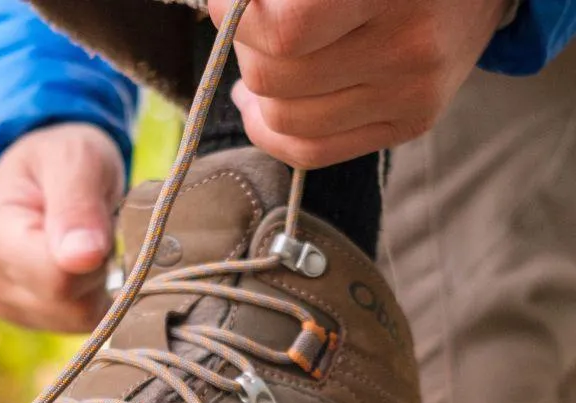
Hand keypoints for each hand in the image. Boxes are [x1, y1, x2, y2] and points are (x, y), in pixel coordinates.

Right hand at [0, 123, 123, 332]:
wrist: (37, 173)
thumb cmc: (58, 157)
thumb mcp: (75, 159)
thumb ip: (78, 205)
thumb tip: (82, 258)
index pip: (60, 279)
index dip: (95, 253)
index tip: (98, 217)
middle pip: (72, 303)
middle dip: (98, 266)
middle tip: (93, 226)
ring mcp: (4, 305)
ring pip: (79, 317)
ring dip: (98, 282)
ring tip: (83, 242)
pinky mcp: (26, 319)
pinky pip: (78, 322)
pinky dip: (92, 295)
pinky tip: (81, 266)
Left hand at [208, 0, 509, 167]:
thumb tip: (226, 6)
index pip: (285, 31)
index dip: (236, 17)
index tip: (223, 0)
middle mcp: (409, 46)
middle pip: (275, 78)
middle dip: (243, 48)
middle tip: (249, 20)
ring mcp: (412, 93)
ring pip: (284, 120)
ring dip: (256, 88)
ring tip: (261, 54)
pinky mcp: (411, 123)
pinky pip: (311, 152)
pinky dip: (270, 130)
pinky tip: (261, 102)